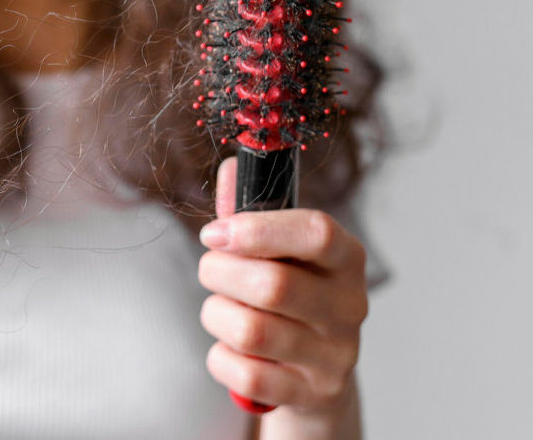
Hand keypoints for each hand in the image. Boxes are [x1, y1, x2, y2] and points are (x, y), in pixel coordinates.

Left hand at [198, 157, 366, 414]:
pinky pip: (244, 374)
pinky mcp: (311, 395)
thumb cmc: (289, 296)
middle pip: (273, 285)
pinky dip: (221, 358)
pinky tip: (230, 348)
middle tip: (210, 269)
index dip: (258, 229)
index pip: (317, 233)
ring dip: (216, 315)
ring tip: (221, 309)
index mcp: (346, 259)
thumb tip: (232, 165)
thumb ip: (250, 209)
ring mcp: (334, 356)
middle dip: (220, 273)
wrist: (314, 376)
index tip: (215, 232)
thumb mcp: (278, 251)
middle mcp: (350, 307)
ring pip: (252, 331)